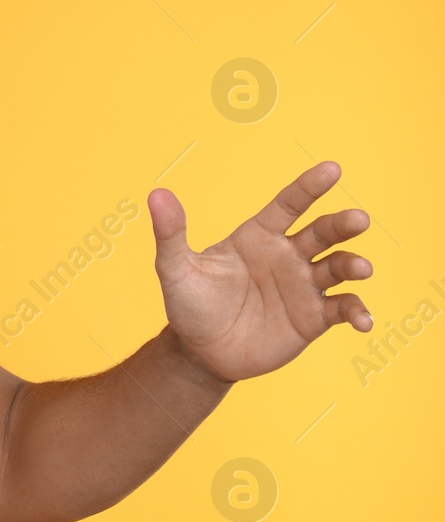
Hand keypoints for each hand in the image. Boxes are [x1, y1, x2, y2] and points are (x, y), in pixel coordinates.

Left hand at [149, 160, 374, 383]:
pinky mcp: (313, 318)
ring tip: (361, 269)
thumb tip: (156, 195)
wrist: (200, 352)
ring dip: (353, 265)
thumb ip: (171, 233)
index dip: (309, 187)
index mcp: (258, 236)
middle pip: (322, 232)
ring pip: (338, 267)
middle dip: (342, 224)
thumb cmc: (189, 304)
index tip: (332, 169)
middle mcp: (287, 255)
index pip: (288, 204)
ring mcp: (303, 286)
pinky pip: (342, 309)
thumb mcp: (175, 269)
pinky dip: (357, 312)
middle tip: (358, 220)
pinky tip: (363, 323)